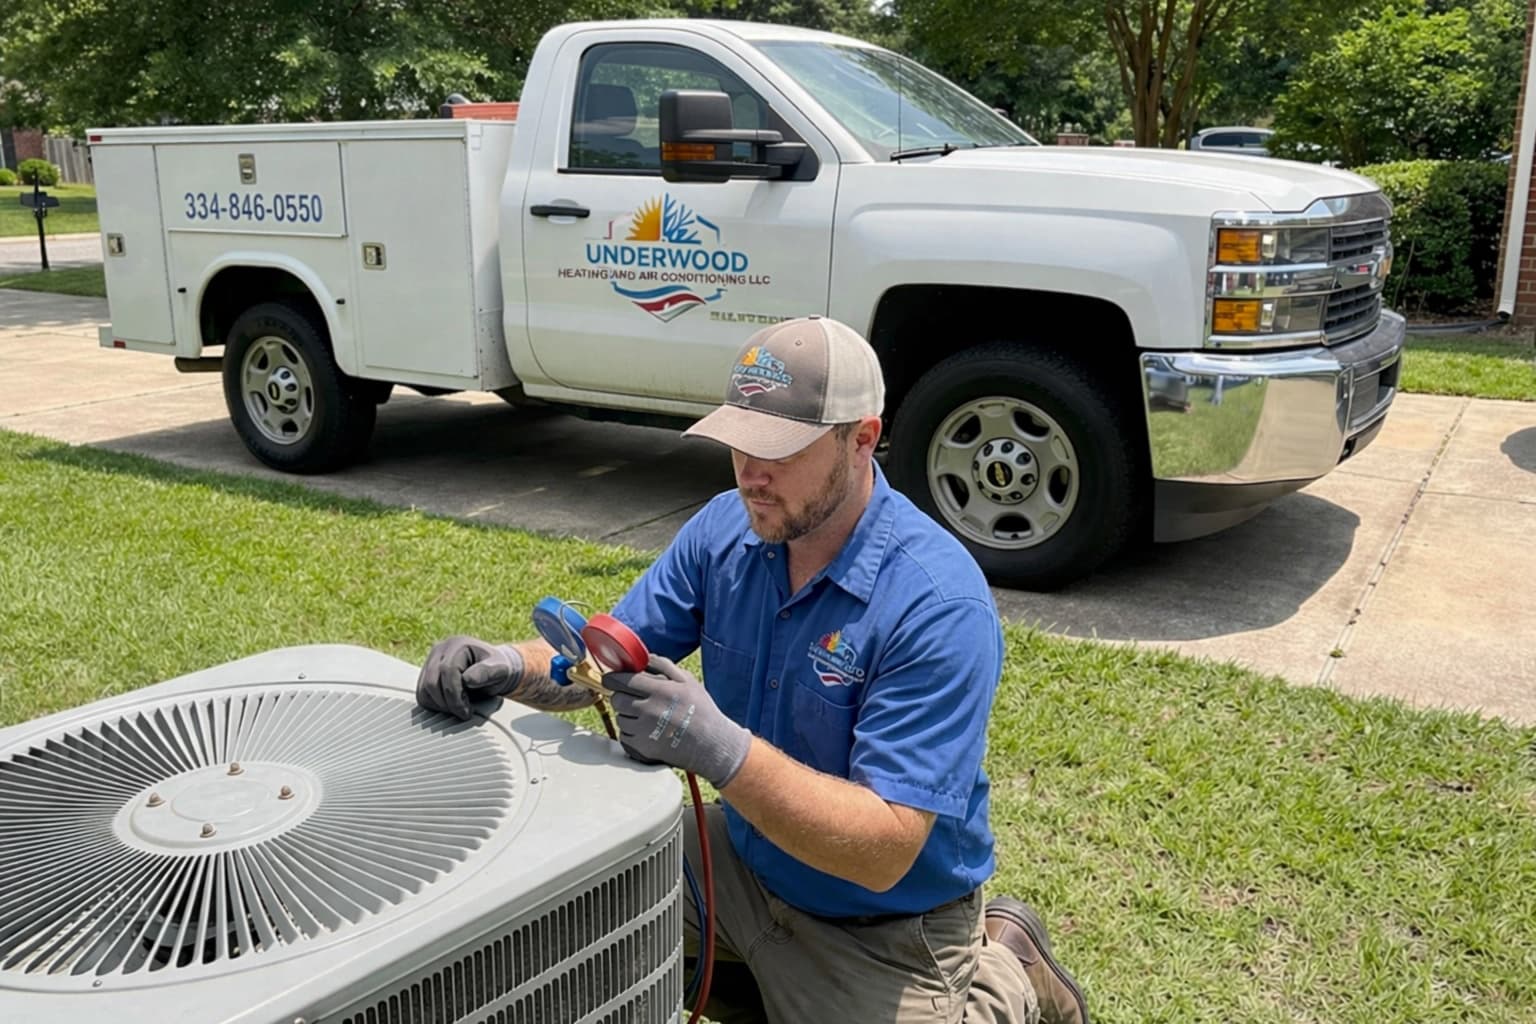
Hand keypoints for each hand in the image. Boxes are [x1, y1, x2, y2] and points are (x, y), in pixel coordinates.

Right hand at [416, 636, 523, 719]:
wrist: (492, 670)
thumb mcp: (500, 669)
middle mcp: (440, 650)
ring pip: (424, 690)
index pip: (447, 671)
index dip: (456, 695)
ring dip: (441, 705)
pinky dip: (435, 705)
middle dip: (448, 703)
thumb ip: (487, 673)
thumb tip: (468, 679)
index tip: (467, 711)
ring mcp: (430, 661)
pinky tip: (451, 706)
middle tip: (464, 713)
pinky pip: (422, 694)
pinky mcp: (425, 674)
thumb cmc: (497, 669)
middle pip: (432, 682)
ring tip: (459, 708)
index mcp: (457, 644)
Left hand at [602, 655, 750, 787]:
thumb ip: (663, 665)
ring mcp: (644, 732)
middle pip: (616, 699)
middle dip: (622, 696)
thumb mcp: (688, 681)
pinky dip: (630, 732)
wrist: (712, 746)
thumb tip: (641, 658)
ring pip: (619, 718)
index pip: (622, 680)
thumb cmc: (702, 710)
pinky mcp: (643, 749)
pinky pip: (624, 736)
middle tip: (634, 698)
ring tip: (646, 716)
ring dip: (627, 715)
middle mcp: (649, 711)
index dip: (613, 678)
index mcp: (660, 691)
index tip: (611, 678)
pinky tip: (647, 730)